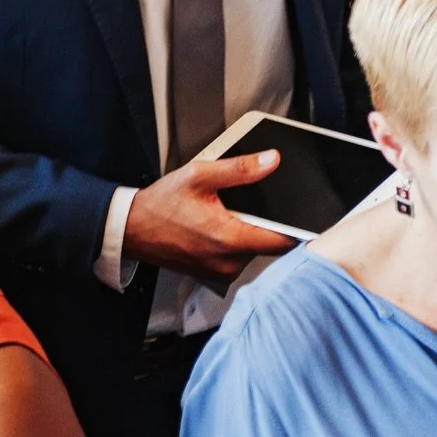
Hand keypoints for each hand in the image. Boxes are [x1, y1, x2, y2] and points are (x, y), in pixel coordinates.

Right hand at [120, 150, 296, 283]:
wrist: (132, 229)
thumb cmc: (161, 204)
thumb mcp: (200, 175)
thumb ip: (240, 169)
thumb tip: (271, 161)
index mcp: (229, 238)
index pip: (283, 241)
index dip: (297, 227)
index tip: (305, 215)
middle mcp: (227, 261)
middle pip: (270, 245)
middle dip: (268, 224)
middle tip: (253, 206)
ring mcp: (220, 272)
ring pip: (254, 251)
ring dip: (250, 233)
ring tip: (230, 214)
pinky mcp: (213, 275)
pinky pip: (238, 258)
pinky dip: (236, 243)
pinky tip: (220, 227)